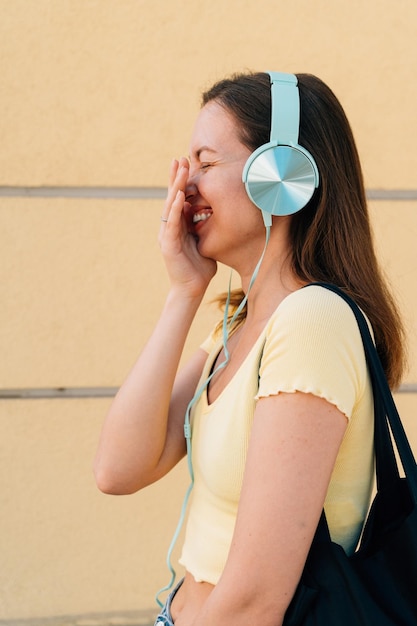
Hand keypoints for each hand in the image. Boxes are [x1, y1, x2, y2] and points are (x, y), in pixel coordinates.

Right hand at [159, 158, 216, 298]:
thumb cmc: (199, 267)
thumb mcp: (205, 241)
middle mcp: (170, 227)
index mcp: (178, 225)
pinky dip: (175, 209)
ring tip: (179, 170)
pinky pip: (172, 224)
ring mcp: (167, 235)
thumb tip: (215, 213)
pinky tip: (179, 196)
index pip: (179, 198)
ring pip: (170, 206)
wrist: (191, 289)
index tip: (187, 163)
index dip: (181, 181)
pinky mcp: (168, 245)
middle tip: (180, 158)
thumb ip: (205, 227)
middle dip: (176, 177)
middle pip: (171, 197)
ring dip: (174, 187)